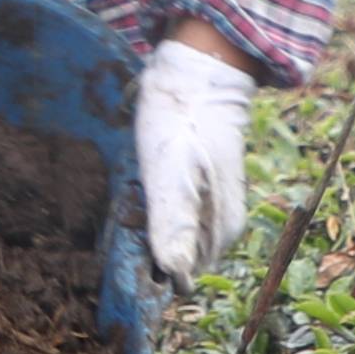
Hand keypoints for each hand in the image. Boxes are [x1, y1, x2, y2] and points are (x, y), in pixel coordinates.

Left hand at [134, 27, 256, 279]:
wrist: (194, 78)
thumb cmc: (181, 123)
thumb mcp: (170, 173)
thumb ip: (174, 225)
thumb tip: (176, 274)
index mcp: (222, 230)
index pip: (182, 275)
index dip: (148, 264)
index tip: (133, 232)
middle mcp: (221, 226)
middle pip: (174, 258)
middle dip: (145, 242)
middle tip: (132, 206)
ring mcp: (210, 209)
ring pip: (168, 238)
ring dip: (144, 223)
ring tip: (136, 191)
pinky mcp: (196, 192)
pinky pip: (167, 217)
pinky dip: (147, 207)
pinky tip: (140, 185)